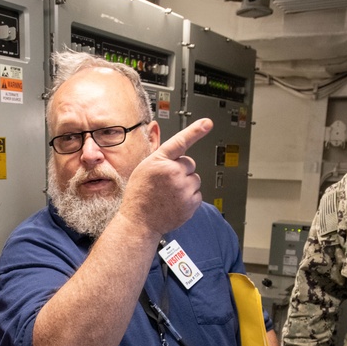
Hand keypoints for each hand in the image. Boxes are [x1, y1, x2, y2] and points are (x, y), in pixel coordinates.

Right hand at [119, 118, 211, 237]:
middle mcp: (172, 173)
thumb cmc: (139, 196)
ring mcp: (183, 189)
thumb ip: (161, 158)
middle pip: (190, 163)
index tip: (207, 123)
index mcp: (159, 161)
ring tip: (170, 194)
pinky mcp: (190, 203)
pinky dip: (190, 198)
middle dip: (182, 170)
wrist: (139, 222)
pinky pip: (198, 194)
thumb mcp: (144, 169)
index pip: (180, 141)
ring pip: (195, 179)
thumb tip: (179, 153)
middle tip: (167, 183)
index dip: (196, 131)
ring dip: (186, 185)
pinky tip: (175, 202)